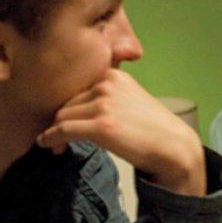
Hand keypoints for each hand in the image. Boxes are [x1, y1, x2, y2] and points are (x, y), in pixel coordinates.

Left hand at [35, 70, 206, 195]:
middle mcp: (106, 85)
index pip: (77, 89)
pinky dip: (51, 138)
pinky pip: (63, 130)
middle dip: (60, 121)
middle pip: (67, 102)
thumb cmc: (154, 129)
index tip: (66, 122)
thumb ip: (108, 96)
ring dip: (55, 132)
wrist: (173, 147)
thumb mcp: (131, 99)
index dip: (68, 107)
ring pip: (62, 116)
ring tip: (57, 146)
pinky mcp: (100, 125)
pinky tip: (48, 145)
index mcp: (113, 75)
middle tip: (58, 138)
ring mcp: (103, 104)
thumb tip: (76, 108)